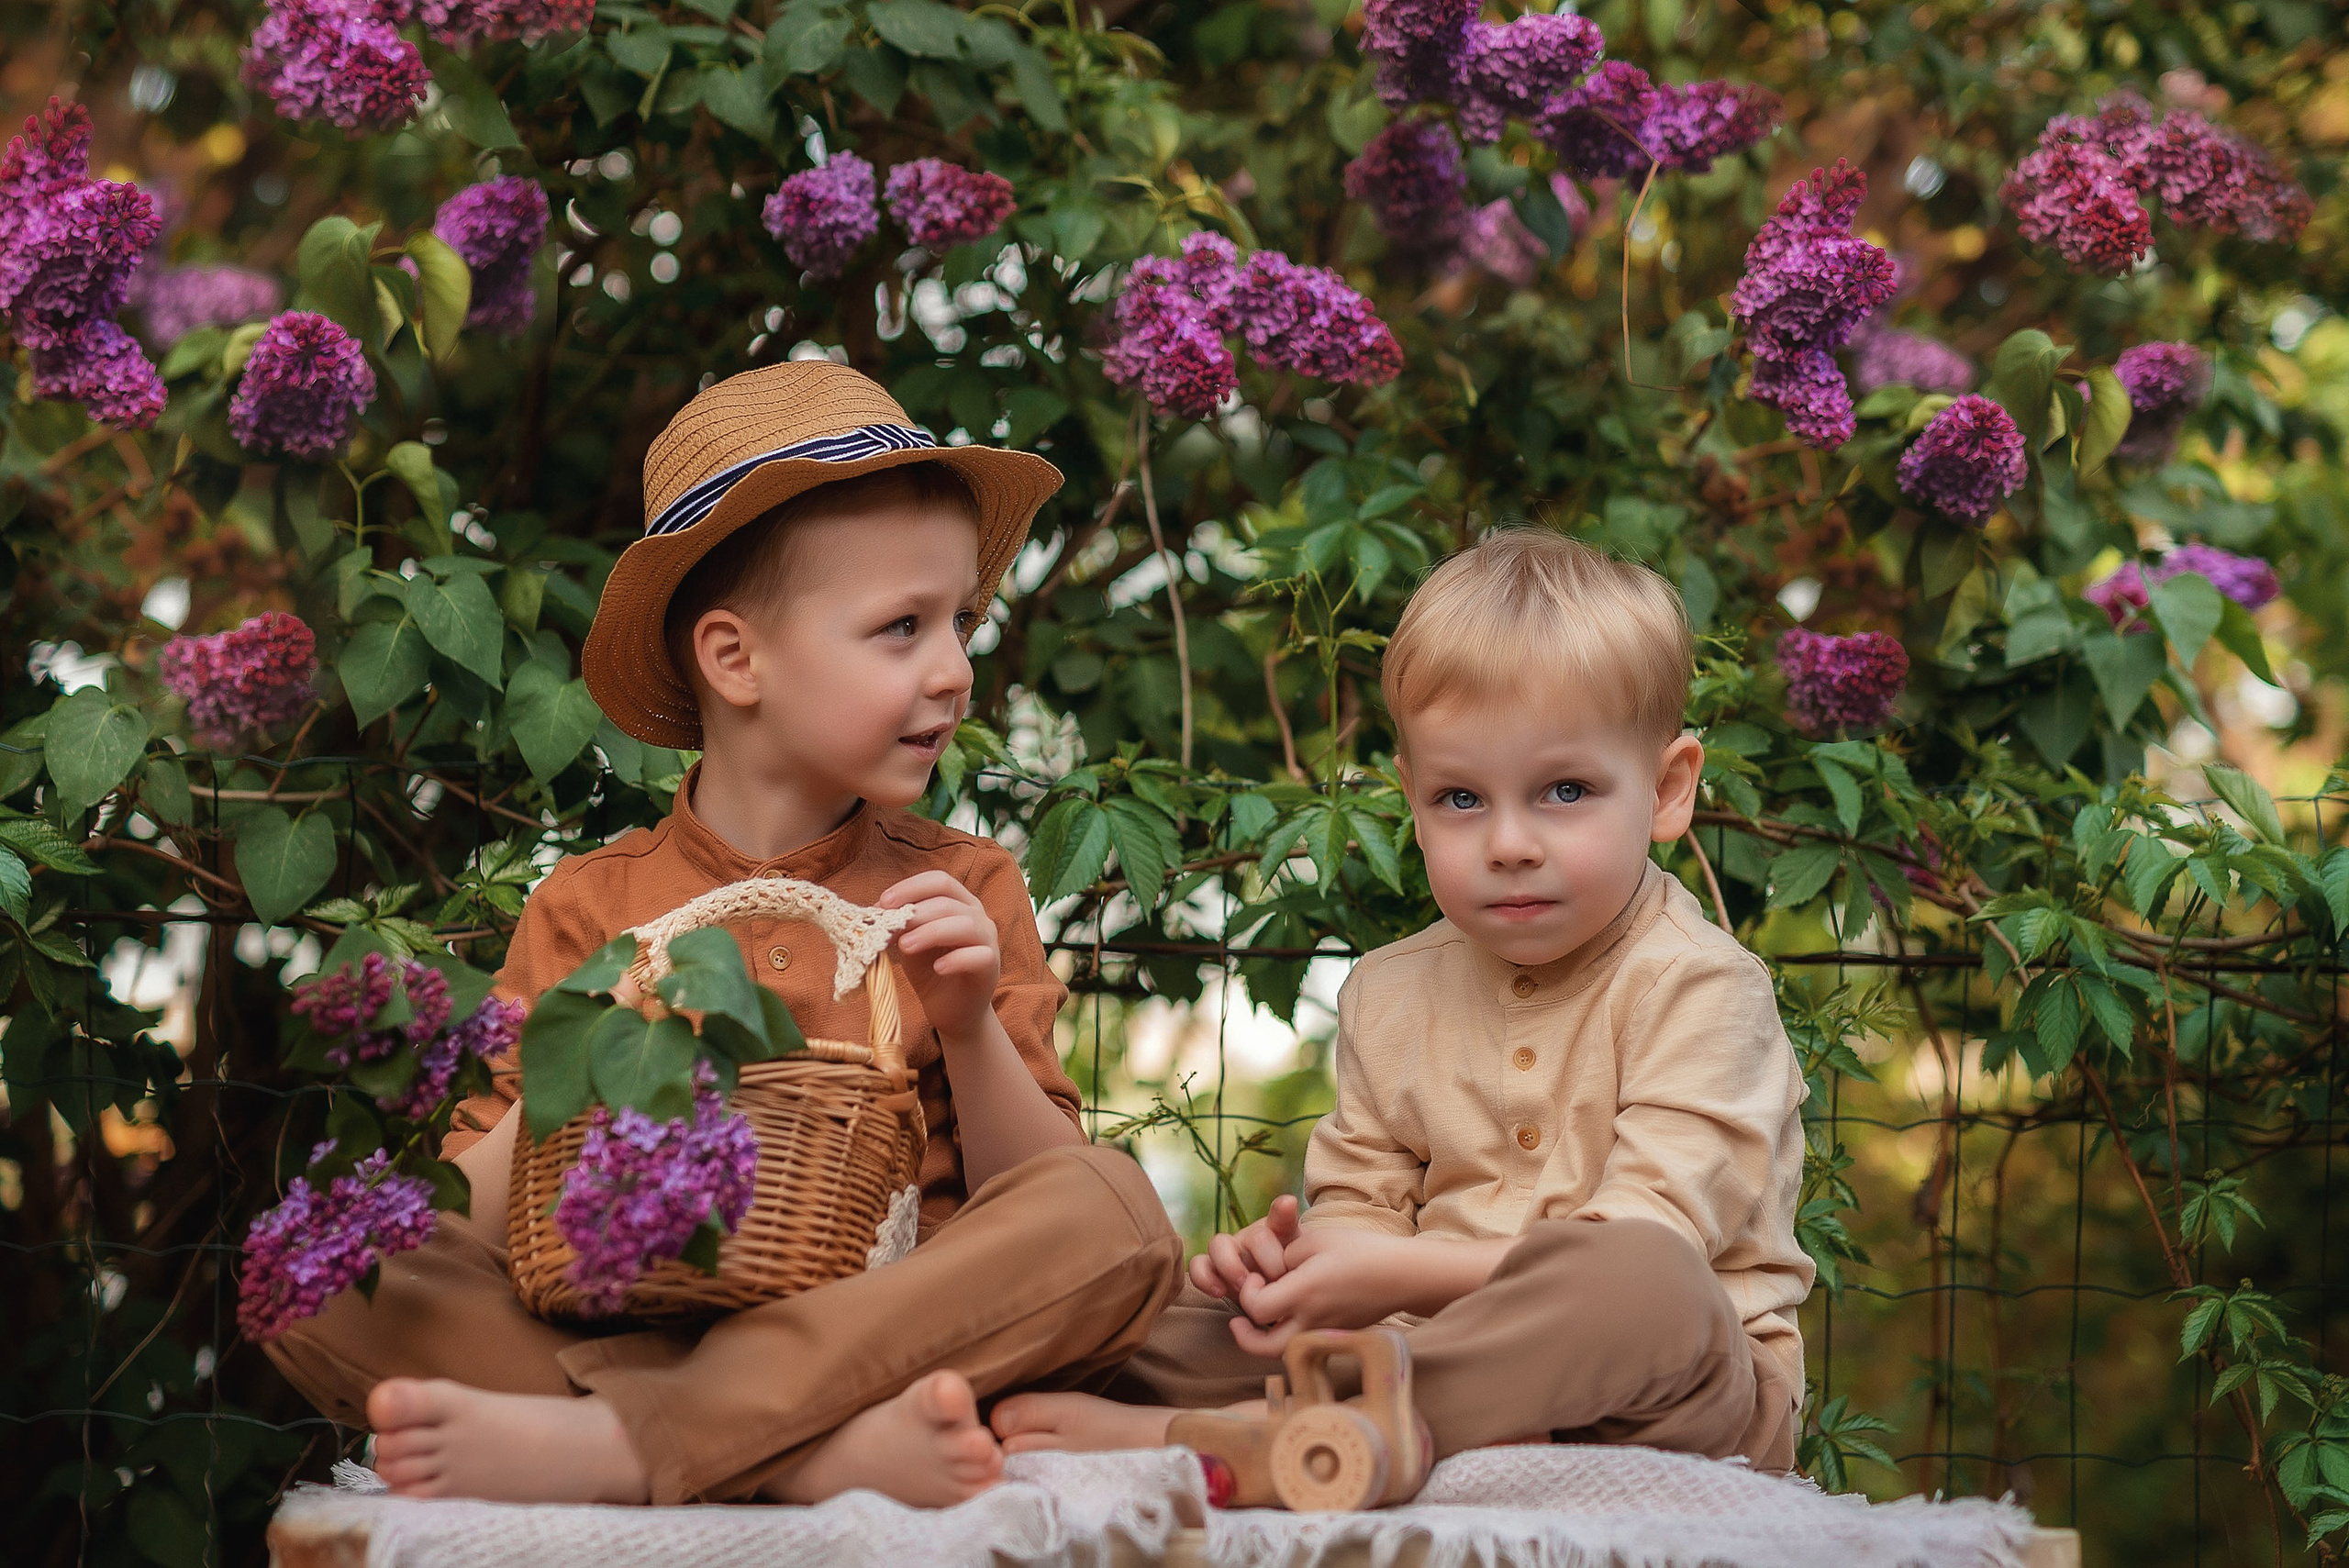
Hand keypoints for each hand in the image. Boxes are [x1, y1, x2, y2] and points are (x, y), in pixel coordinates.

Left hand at [879, 870, 1000, 1043]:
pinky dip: (956, 960)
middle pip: (948, 902)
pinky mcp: (991, 967)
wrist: (953, 1009)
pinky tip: (938, 968)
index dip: (911, 887)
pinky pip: (978, 956)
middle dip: (915, 913)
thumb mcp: (910, 943)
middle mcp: (977, 916)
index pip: (939, 881)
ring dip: (930, 933)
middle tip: (888, 929)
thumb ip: (899, 927)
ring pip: (965, 925)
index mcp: (958, 903)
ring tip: (905, 947)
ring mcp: (987, 940)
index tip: (883, 903)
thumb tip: (872, 914)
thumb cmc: (931, 970)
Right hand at [1189, 1194, 1303, 1299]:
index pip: (1280, 1216)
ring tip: (1243, 1284)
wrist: (1272, 1301)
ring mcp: (1229, 1255)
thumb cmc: (1286, 1279)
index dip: (1283, 1212)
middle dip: (1266, 1259)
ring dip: (1230, 1265)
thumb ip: (1292, 1235)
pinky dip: (1204, 1278)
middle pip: (1254, 1236)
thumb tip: (1288, 1200)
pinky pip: (1198, 1268)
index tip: (1288, 1208)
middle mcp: (1250, 1239)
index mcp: (1277, 1233)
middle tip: (1277, 1277)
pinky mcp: (1213, 1275)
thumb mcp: (1299, 1262)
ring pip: (1218, 1244)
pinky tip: (1219, 1292)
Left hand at [1225, 1227, 1424, 1357]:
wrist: (1403, 1275)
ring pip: (1284, 1353)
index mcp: (1305, 1291)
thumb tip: (1272, 1271)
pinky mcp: (1336, 1336)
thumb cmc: (1361, 1250)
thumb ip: (1287, 1254)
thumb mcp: (1318, 1239)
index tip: (1257, 1277)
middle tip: (1239, 1321)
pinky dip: (1287, 1339)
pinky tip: (1287, 1318)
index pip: (1257, 1308)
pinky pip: (1303, 1346)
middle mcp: (1312, 1319)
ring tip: (1258, 1325)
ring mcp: (1325, 1332)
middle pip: (1265, 1347)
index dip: (1248, 1293)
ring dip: (1264, 1343)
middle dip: (1246, 1337)